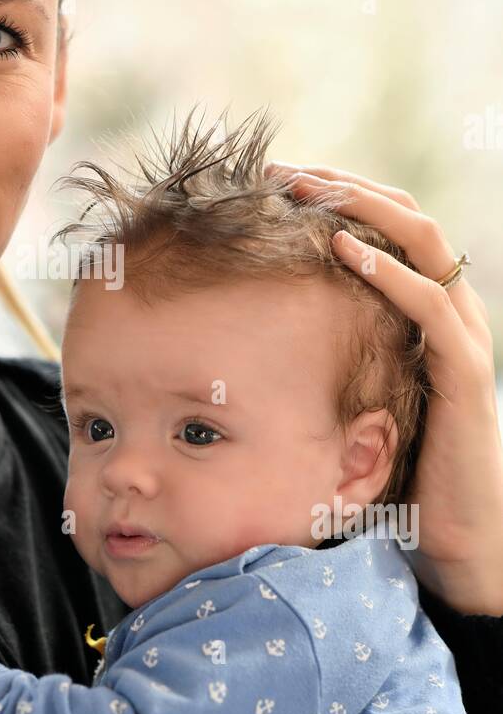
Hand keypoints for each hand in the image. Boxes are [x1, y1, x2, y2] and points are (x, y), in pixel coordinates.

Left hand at [266, 161, 502, 615]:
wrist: (450, 542)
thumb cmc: (396, 474)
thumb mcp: (353, 398)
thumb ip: (326, 358)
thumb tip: (247, 335)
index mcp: (423, 312)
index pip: (389, 226)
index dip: (339, 192)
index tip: (276, 180)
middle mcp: (450, 313)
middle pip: (406, 217)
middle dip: (344, 185)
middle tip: (282, 171)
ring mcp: (463, 339)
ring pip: (425, 243)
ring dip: (364, 208)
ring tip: (309, 191)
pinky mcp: (466, 375)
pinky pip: (432, 307)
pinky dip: (390, 270)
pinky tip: (344, 249)